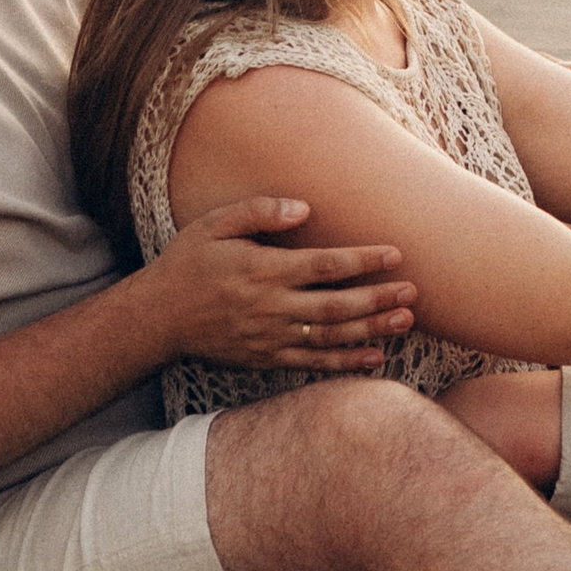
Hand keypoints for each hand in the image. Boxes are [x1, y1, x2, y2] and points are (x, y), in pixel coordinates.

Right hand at [143, 196, 416, 377]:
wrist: (157, 319)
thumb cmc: (187, 264)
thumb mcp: (214, 225)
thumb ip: (259, 212)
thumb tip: (304, 208)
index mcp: (263, 270)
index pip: (325, 266)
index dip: (363, 260)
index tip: (395, 253)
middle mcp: (271, 307)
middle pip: (338, 305)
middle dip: (379, 297)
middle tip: (413, 291)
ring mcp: (271, 338)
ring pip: (332, 336)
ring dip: (372, 330)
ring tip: (406, 321)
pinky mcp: (267, 359)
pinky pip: (314, 363)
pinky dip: (347, 363)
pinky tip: (376, 357)